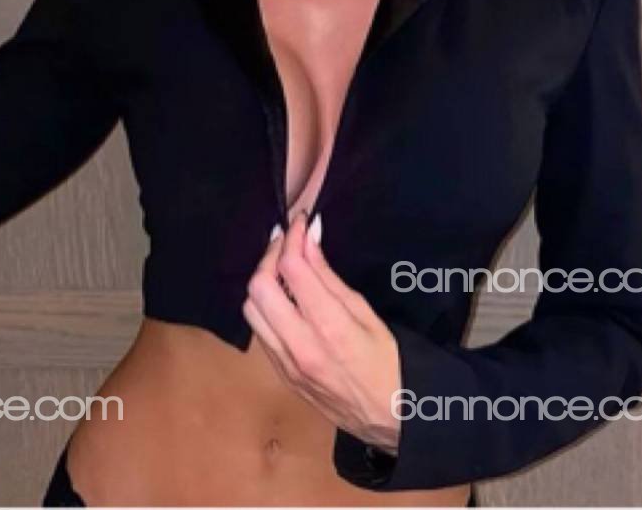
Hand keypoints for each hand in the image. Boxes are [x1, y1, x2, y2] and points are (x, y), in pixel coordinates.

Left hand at [243, 210, 402, 454]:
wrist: (390, 419)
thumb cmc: (390, 363)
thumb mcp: (366, 313)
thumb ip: (329, 277)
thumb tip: (309, 239)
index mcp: (328, 327)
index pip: (291, 269)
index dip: (292, 237)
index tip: (300, 223)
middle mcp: (299, 346)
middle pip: (259, 287)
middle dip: (270, 255)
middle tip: (289, 243)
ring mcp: (285, 364)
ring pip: (250, 309)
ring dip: (263, 282)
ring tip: (284, 269)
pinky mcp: (280, 375)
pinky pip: (259, 332)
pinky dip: (265, 307)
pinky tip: (285, 299)